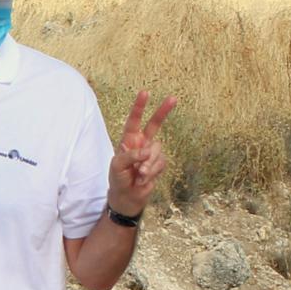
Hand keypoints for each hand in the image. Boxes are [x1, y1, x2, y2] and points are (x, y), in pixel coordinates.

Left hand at [107, 90, 176, 215]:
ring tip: (139, 175)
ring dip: (148, 164)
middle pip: (154, 124)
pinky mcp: (159, 164)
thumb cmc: (118, 178)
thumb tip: (147, 151)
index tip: (145, 92)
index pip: (134, 120)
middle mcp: (141, 143)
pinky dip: (151, 172)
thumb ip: (130, 155)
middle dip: (163, 111)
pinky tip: (143, 179)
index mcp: (128, 139)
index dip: (139, 106)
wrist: (127, 197)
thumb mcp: (117, 165)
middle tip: (173, 98)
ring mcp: (151, 153)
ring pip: (157, 150)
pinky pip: (160, 163)